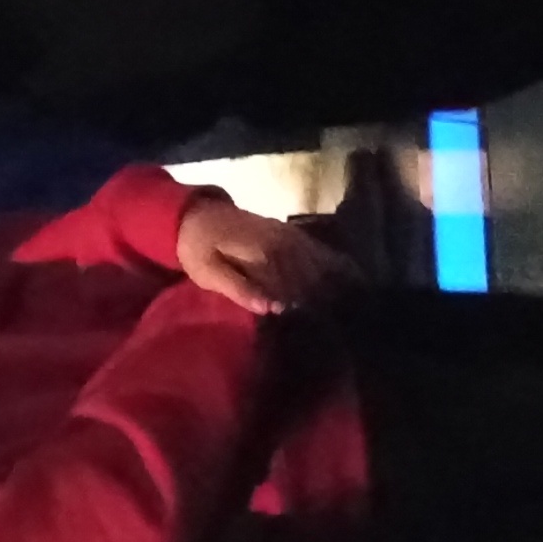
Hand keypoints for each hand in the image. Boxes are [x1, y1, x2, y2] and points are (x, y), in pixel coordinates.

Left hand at [173, 190, 355, 312]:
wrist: (193, 215)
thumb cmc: (197, 250)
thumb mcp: (209, 273)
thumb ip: (240, 289)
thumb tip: (272, 308)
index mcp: (262, 252)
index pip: (293, 285)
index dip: (305, 306)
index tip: (320, 326)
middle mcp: (280, 240)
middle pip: (310, 272)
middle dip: (325, 296)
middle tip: (341, 322)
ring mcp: (286, 233)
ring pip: (317, 259)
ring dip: (332, 280)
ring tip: (349, 304)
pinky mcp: (286, 231)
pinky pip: (314, 247)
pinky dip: (329, 260)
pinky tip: (346, 274)